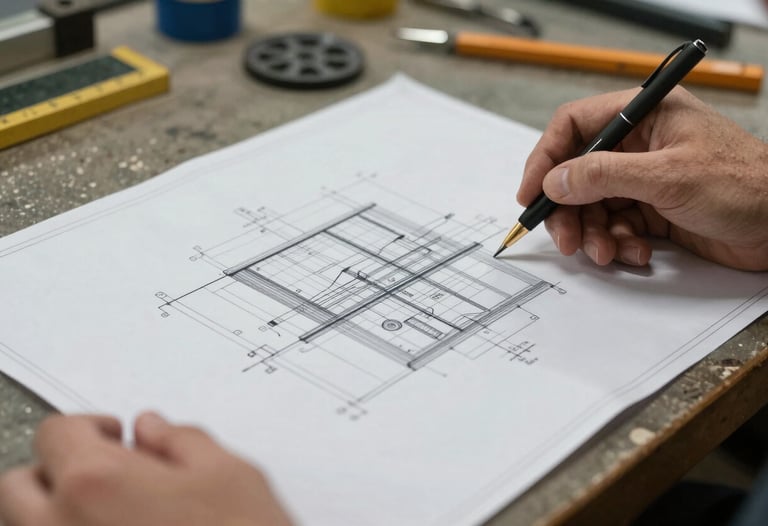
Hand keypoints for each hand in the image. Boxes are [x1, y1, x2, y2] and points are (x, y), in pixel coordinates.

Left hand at [0, 413, 292, 525]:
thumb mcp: (231, 474)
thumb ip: (182, 440)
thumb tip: (152, 429)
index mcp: (96, 483)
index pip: (56, 433)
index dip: (89, 427)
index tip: (115, 436)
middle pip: (20, 486)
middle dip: (60, 472)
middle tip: (107, 475)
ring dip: (59, 513)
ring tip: (115, 515)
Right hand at [518, 87, 767, 270]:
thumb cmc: (744, 185)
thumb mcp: (668, 176)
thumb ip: (605, 176)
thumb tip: (555, 180)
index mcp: (644, 115)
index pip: (574, 126)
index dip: (546, 158)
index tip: (531, 193)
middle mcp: (639, 144)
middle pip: (578, 173)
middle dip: (569, 210)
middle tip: (566, 239)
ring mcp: (644, 179)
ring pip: (593, 206)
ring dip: (594, 234)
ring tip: (607, 253)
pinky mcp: (652, 210)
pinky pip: (615, 227)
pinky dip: (619, 244)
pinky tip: (638, 253)